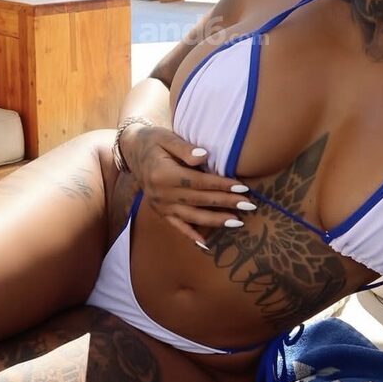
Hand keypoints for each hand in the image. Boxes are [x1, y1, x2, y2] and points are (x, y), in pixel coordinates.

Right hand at [119, 124, 253, 245]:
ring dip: (216, 221)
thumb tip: (205, 156)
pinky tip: (206, 244)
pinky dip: (191, 235)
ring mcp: (161, 206)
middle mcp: (162, 194)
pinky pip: (177, 226)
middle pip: (200, 201)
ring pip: (192, 217)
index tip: (243, 188)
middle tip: (250, 205)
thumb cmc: (153, 141)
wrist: (132, 151)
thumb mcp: (166, 137)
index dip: (222, 185)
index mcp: (164, 175)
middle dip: (226, 203)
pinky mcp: (160, 212)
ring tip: (237, 222)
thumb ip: (185, 148)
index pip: (199, 182)